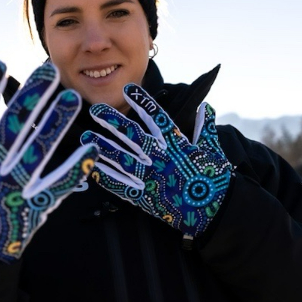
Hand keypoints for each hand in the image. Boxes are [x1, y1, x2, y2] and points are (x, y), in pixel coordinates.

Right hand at [0, 59, 97, 262]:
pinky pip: (58, 186)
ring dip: (56, 124)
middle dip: (32, 98)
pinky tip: (91, 148)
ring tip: (73, 97)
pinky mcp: (31, 210)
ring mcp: (11, 191)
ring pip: (37, 151)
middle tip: (50, 70)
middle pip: (12, 128)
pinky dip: (76, 168)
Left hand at [80, 84, 232, 237]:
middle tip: (95, 110)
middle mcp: (161, 157)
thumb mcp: (213, 149)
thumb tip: (205, 106)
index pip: (157, 118)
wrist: (216, 211)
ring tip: (86, 136)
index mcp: (177, 143)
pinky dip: (106, 177)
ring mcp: (151, 178)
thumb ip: (206, 127)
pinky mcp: (145, 197)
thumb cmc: (214, 179)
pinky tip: (91, 168)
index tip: (128, 89)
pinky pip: (121, 185)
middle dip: (113, 121)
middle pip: (133, 136)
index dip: (142, 102)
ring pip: (122, 158)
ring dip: (103, 147)